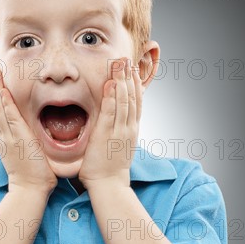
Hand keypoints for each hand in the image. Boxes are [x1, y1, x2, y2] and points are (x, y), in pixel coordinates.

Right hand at [0, 68, 57, 194]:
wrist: (29, 189)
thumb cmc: (31, 172)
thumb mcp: (23, 150)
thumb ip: (23, 137)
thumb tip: (26, 129)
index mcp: (5, 134)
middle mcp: (3, 132)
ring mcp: (9, 135)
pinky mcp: (18, 139)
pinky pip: (9, 118)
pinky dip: (4, 104)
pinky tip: (2, 91)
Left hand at [78, 57, 141, 189]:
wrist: (109, 185)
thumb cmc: (110, 167)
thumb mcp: (119, 145)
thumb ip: (118, 130)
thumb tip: (116, 120)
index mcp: (131, 129)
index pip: (136, 101)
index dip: (135, 84)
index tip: (132, 68)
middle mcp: (128, 127)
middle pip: (132, 96)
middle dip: (129, 76)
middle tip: (126, 58)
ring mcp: (119, 130)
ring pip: (124, 100)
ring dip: (122, 80)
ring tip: (120, 64)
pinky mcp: (108, 135)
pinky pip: (111, 112)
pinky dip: (112, 97)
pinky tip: (111, 84)